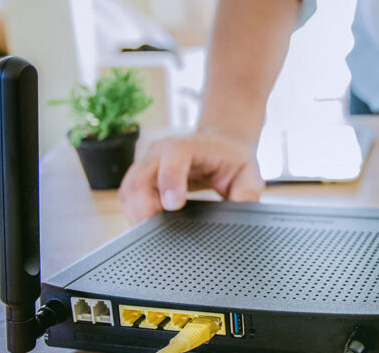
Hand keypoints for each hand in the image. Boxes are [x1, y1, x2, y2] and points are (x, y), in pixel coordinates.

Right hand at [118, 133, 263, 223]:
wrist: (221, 145)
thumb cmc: (232, 160)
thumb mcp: (249, 174)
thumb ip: (247, 195)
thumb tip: (244, 216)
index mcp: (191, 146)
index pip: (173, 155)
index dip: (170, 180)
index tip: (173, 205)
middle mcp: (162, 151)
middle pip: (141, 175)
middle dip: (144, 206)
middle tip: (157, 231)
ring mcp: (148, 162)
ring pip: (130, 188)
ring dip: (137, 213)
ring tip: (154, 232)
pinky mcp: (141, 176)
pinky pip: (128, 195)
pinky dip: (134, 212)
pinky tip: (150, 225)